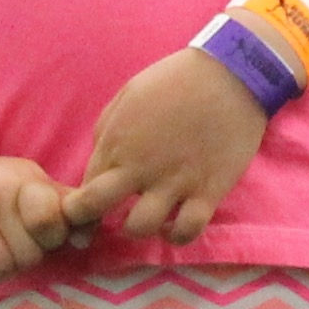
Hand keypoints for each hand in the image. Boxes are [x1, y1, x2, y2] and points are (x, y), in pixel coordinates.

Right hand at [0, 147, 75, 286]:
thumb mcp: (30, 183)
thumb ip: (63, 206)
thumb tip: (85, 238)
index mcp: (25, 179)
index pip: (52, 220)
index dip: (50, 238)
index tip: (39, 233)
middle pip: (29, 255)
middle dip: (24, 258)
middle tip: (10, 245)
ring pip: (2, 268)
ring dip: (1, 271)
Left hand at [68, 46, 269, 245]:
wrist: (231, 74)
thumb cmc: (175, 79)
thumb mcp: (128, 95)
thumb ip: (108, 131)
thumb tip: (101, 162)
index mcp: (117, 142)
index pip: (83, 186)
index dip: (78, 206)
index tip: (83, 211)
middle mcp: (140, 166)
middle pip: (96, 208)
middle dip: (88, 223)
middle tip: (97, 227)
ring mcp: (174, 182)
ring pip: (140, 228)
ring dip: (136, 229)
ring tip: (143, 218)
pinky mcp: (208, 191)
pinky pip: (187, 230)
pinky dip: (178, 235)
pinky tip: (175, 223)